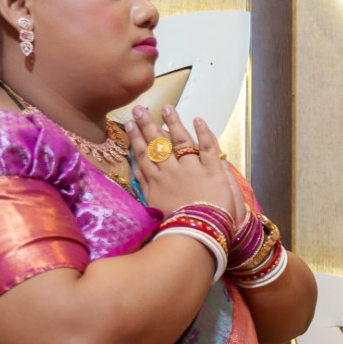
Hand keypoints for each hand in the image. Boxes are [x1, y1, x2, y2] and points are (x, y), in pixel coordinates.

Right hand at [124, 104, 237, 219]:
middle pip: (158, 143)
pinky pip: (208, 147)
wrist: (199, 235)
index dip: (136, 138)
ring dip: (173, 123)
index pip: (144, 155)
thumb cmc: (175, 227)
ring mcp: (192, 169)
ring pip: (180, 140)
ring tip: (167, 107)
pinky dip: (204, 132)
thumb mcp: (153, 208)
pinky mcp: (213, 171)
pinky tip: (198, 119)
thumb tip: (137, 171)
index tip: (129, 123)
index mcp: (157, 182)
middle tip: (140, 108)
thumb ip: (146, 188)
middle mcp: (172, 171)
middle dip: (148, 124)